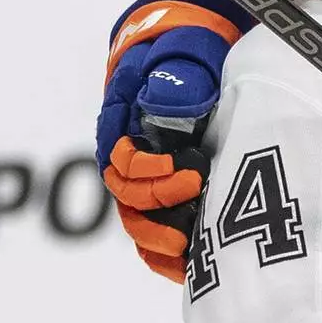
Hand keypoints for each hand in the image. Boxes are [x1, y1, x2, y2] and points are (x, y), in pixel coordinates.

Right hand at [97, 24, 230, 282]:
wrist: (189, 60)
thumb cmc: (186, 56)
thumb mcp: (181, 54)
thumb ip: (172, 77)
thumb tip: (165, 102)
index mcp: (122, 124)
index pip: (123, 160)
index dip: (150, 170)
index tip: (190, 166)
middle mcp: (124, 158)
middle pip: (127, 197)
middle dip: (160, 201)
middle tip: (199, 189)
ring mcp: (141, 182)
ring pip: (135, 223)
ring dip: (158, 236)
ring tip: (189, 241)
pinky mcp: (161, 200)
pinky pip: (150, 239)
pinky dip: (165, 256)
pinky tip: (187, 267)